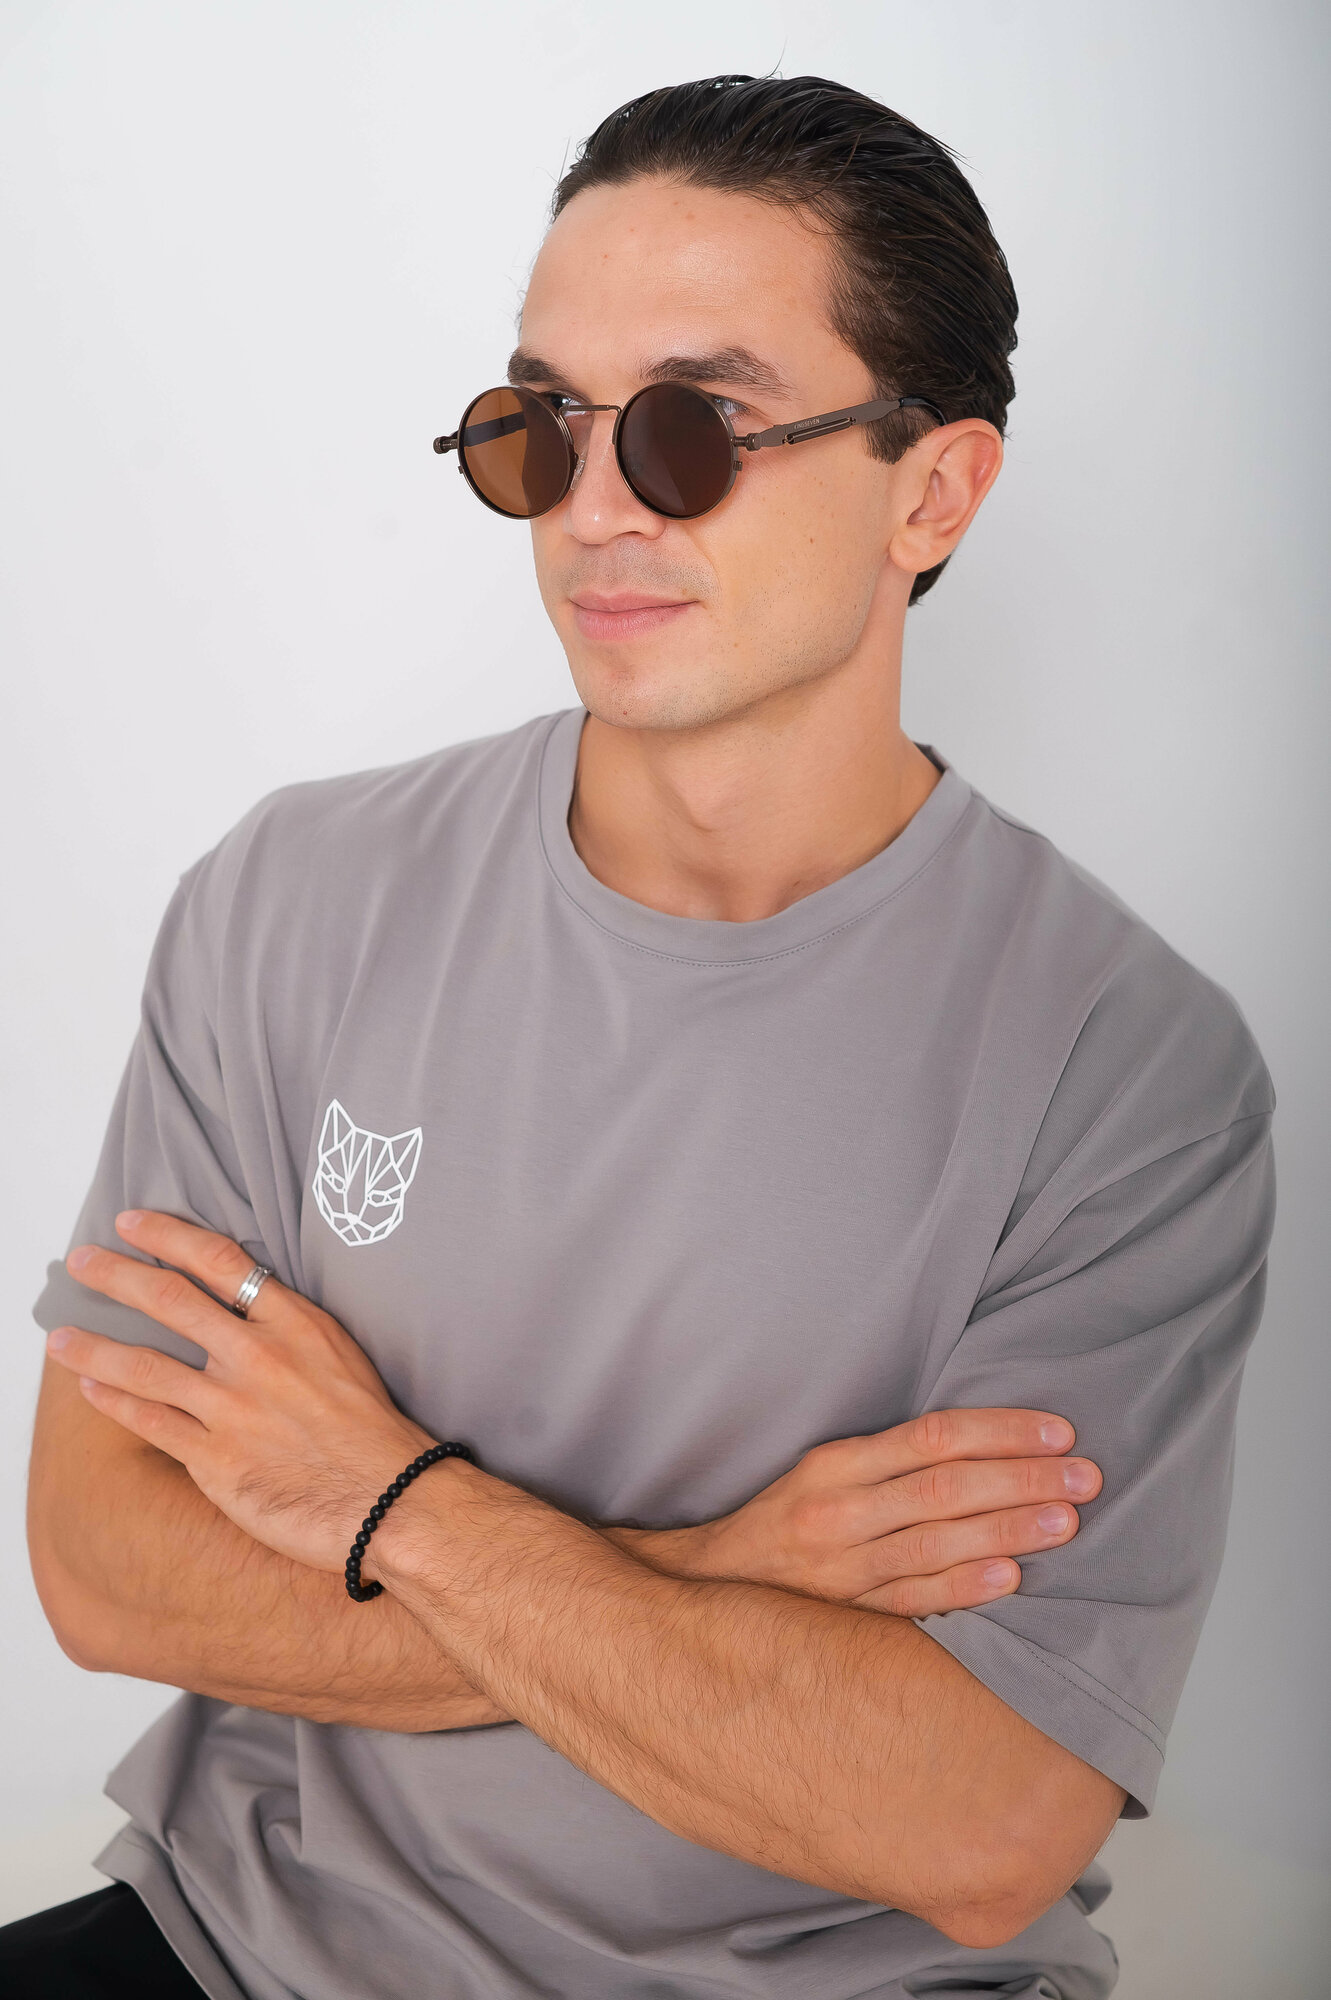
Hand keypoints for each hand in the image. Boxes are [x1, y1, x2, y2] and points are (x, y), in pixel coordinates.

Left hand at [47, 1211, 437, 1573]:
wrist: (391, 1499)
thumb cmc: (373, 1431)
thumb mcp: (341, 1355)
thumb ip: (290, 1328)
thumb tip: (247, 1306)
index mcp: (294, 1324)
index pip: (220, 1261)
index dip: (168, 1236)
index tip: (132, 1223)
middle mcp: (258, 1357)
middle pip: (169, 1301)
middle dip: (116, 1276)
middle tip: (82, 1263)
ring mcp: (233, 1409)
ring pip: (144, 1365)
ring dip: (92, 1347)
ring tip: (59, 1337)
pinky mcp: (217, 1460)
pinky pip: (151, 1423)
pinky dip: (113, 1403)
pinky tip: (91, 1389)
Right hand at [623, 1408, 1100, 1616]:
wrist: (706, 1588)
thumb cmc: (784, 1523)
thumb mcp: (823, 1473)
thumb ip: (891, 1462)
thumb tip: (983, 1448)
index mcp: (836, 1464)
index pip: (933, 1437)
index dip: (1000, 1432)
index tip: (1058, 1432)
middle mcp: (839, 1511)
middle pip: (947, 1488)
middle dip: (1023, 1478)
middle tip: (1084, 1476)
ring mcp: (842, 1569)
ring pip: (939, 1543)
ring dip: (1010, 1530)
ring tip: (1067, 1521)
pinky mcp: (848, 1618)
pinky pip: (916, 1602)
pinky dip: (966, 1590)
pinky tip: (1013, 1580)